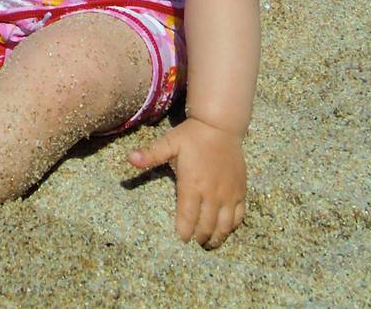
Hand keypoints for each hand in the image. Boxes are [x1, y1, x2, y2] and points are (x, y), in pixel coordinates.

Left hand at [128, 117, 245, 248]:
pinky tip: (224, 230)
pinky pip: (239, 216)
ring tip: (208, 243)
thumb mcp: (169, 142)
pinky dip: (232, 227)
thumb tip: (130, 159)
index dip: (184, 232)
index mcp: (192, 183)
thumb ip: (151, 154)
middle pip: (206, 225)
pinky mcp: (240, 191)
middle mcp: (212, 192)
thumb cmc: (192, 136)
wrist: (220, 126)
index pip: (188, 217)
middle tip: (194, 243)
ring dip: (216, 237)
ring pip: (224, 225)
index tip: (181, 240)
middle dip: (199, 237)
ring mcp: (228, 193)